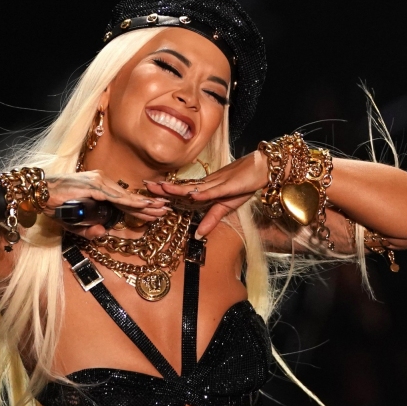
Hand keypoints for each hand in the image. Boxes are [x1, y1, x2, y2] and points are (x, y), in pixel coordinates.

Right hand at [46, 171, 169, 238]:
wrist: (39, 193)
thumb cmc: (55, 205)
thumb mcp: (74, 223)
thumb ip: (89, 230)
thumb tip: (103, 233)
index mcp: (99, 187)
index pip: (123, 199)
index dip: (140, 206)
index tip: (155, 211)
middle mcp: (101, 181)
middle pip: (128, 197)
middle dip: (148, 205)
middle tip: (165, 211)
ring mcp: (98, 182)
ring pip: (126, 197)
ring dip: (144, 205)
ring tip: (160, 210)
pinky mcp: (94, 186)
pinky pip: (116, 197)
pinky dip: (131, 202)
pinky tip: (144, 205)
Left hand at [143, 150, 268, 237]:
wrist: (261, 169)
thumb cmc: (244, 185)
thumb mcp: (226, 207)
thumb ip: (211, 219)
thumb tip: (198, 235)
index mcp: (205, 190)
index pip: (182, 193)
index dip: (166, 194)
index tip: (150, 194)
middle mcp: (206, 185)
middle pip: (181, 188)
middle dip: (163, 188)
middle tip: (145, 186)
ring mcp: (216, 183)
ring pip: (193, 187)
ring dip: (177, 188)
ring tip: (160, 188)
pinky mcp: (228, 184)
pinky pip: (213, 190)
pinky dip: (202, 193)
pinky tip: (191, 194)